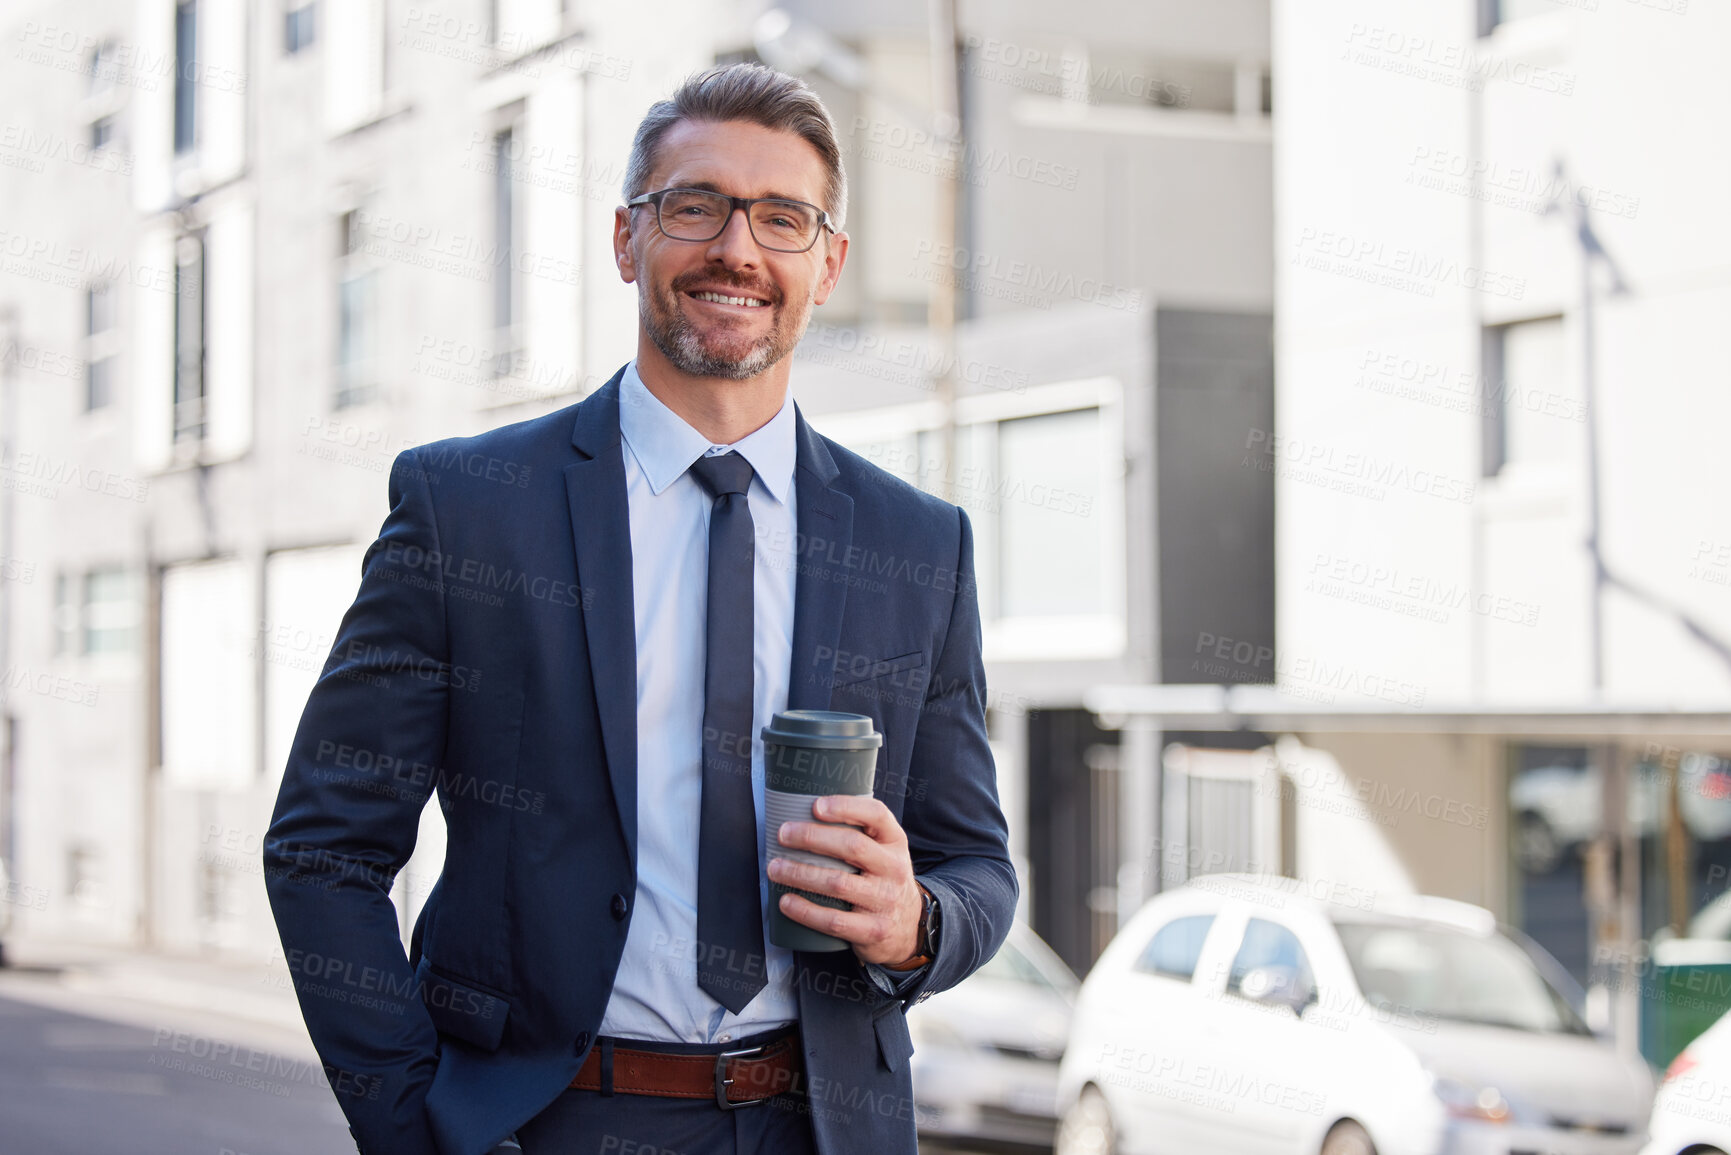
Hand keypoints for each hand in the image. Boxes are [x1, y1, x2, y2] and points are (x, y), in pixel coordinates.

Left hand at [767, 794, 923, 966]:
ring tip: (775, 868)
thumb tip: (804, 813)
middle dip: (811, 838)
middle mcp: (893, 868)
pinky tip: (786, 902)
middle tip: (783, 835)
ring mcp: (884, 901)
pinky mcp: (872, 930)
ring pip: (837, 883)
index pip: (876, 814)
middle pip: (852, 846)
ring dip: (800, 874)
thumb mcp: (884, 852)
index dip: (845, 807)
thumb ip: (858, 833)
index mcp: (894, 842)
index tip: (815, 806)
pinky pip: (834, 920)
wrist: (908, 928)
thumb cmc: (883, 880)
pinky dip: (805, 911)